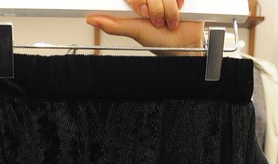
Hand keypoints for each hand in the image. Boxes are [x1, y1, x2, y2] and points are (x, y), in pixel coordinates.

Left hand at [86, 0, 203, 50]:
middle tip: (157, 22)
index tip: (143, 13)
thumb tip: (91, 19)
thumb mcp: (135, 32)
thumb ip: (114, 25)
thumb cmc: (161, 41)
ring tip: (169, 21)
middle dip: (155, 10)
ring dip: (169, 10)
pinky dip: (179, 3)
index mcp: (137, 0)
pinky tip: (179, 11)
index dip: (138, 2)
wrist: (186, 45)